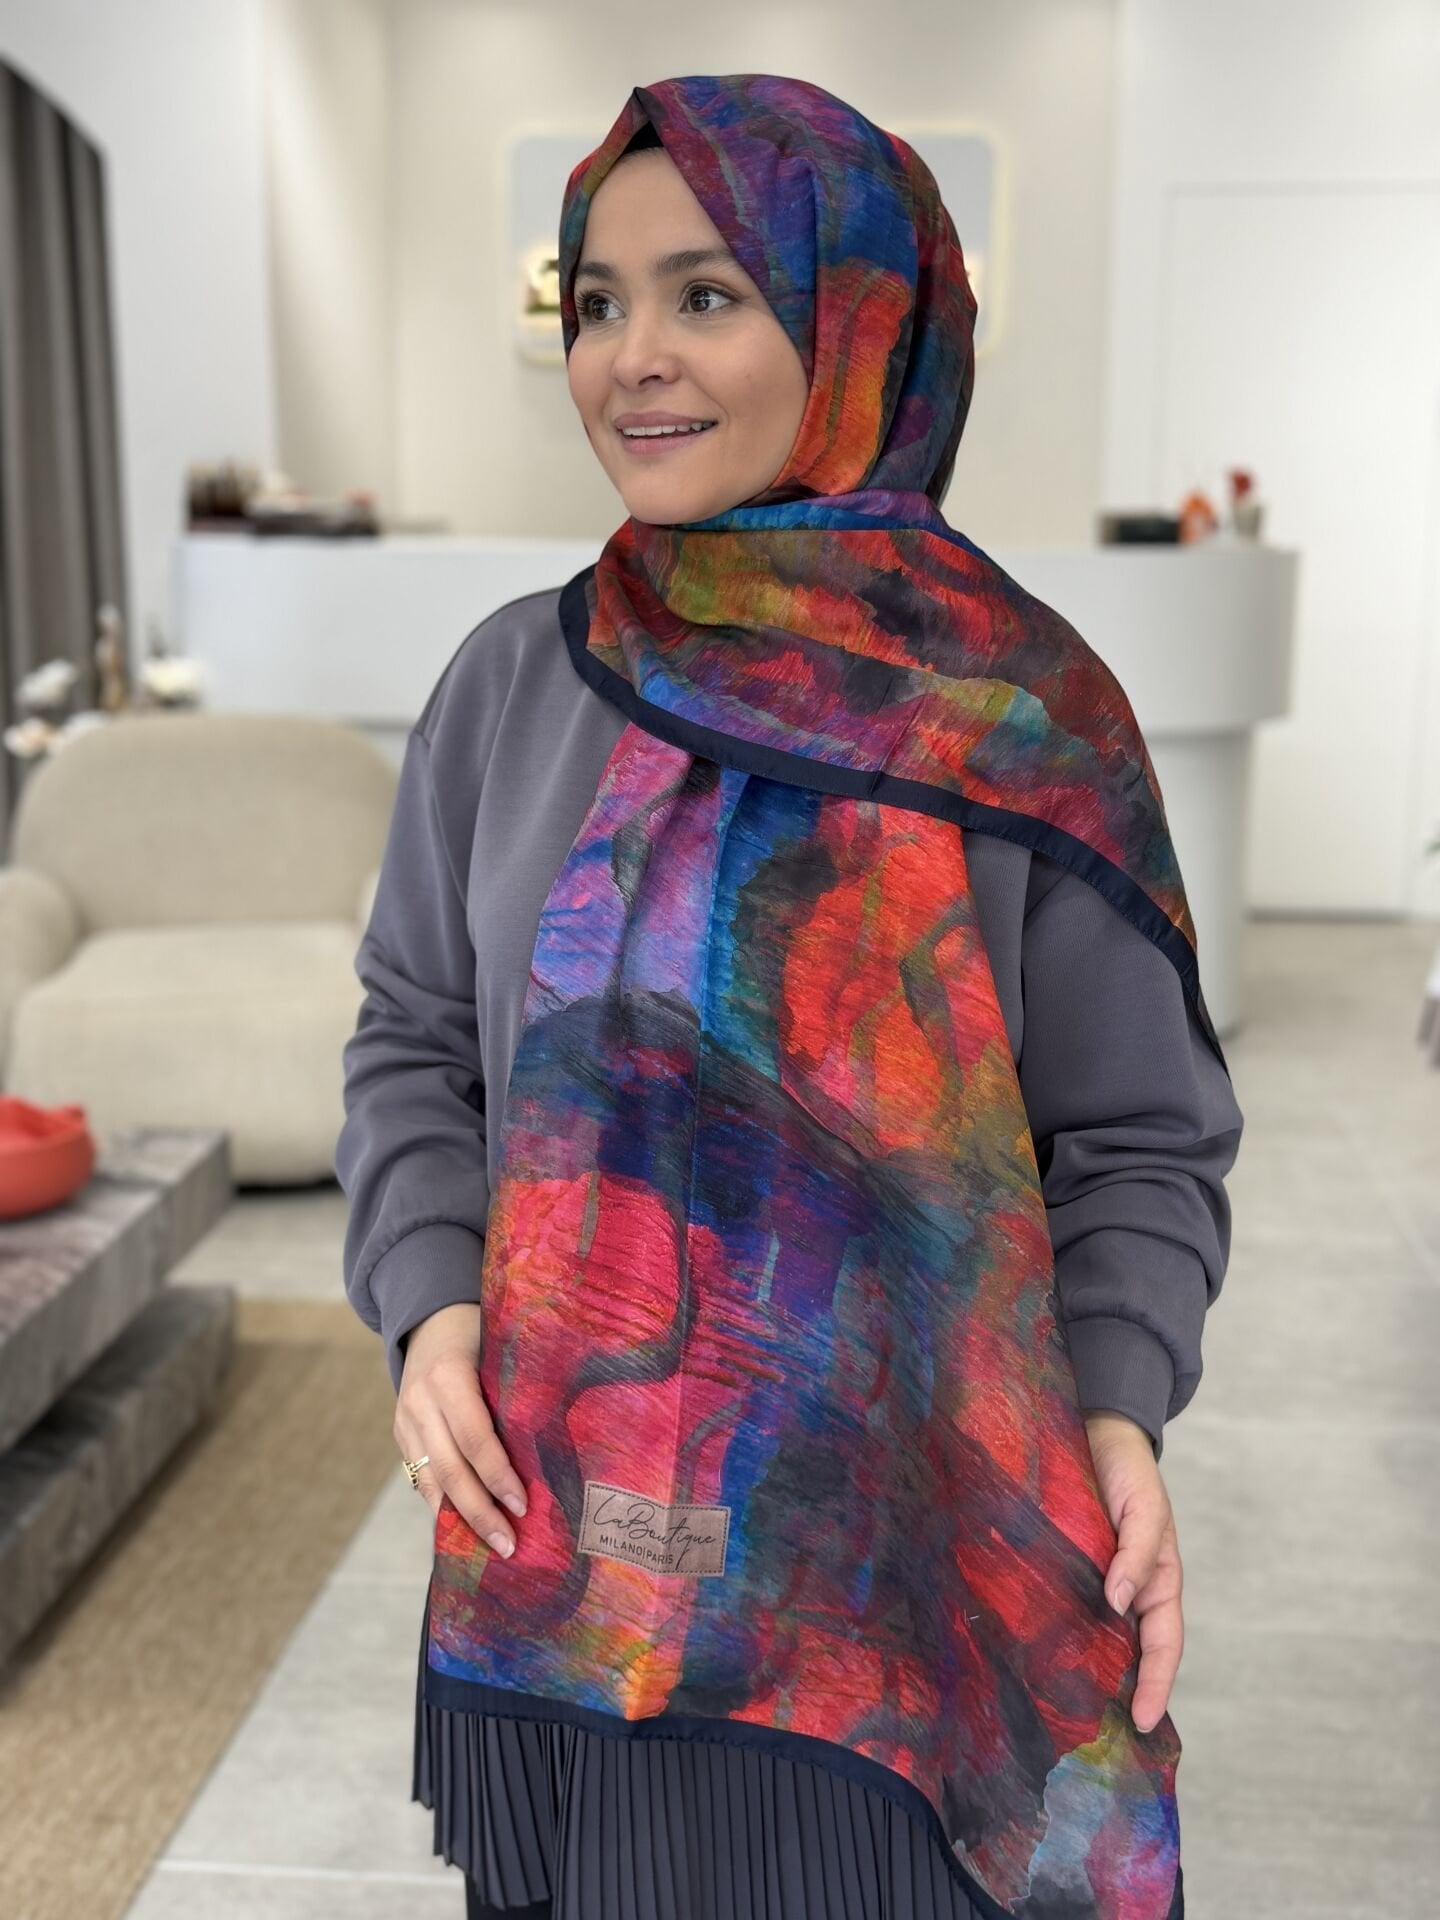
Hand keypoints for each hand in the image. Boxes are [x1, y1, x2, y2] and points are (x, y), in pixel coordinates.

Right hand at [395, 1302, 527, 1556]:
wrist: (432, 1322)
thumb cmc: (482, 1337)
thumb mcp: (499, 1354)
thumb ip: (515, 1395)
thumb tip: (551, 1453)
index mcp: (449, 1376)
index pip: (475, 1437)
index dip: (498, 1476)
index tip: (523, 1506)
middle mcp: (420, 1401)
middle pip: (451, 1469)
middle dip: (480, 1511)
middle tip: (509, 1544)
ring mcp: (404, 1420)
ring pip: (431, 1481)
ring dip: (461, 1518)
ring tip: (491, 1545)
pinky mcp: (400, 1434)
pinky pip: (420, 1478)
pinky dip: (443, 1505)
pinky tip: (465, 1529)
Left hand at [1082, 1409, 1182, 1735]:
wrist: (1097, 1432)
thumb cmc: (1129, 1471)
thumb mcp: (1145, 1509)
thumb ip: (1137, 1554)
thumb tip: (1118, 1604)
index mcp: (1159, 1581)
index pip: (1163, 1645)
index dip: (1155, 1685)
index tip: (1142, 1723)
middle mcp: (1129, 1589)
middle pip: (1129, 1651)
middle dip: (1121, 1692)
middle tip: (1099, 1735)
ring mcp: (1098, 1580)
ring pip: (1097, 1636)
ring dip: (1087, 1670)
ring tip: (1066, 1709)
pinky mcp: (1068, 1568)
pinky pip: (1067, 1608)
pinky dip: (1058, 1634)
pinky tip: (1036, 1653)